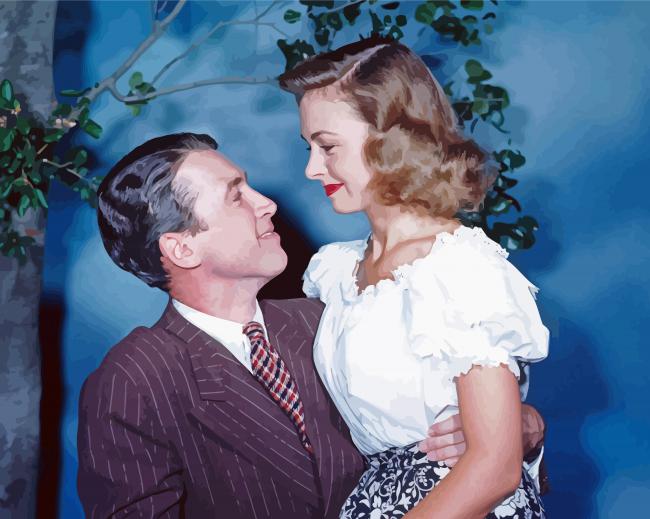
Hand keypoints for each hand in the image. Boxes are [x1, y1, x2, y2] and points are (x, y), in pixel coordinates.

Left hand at [418, 404, 545, 466]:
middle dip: (438, 444)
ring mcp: (486, 445)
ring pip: (462, 452)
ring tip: (430, 456)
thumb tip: (454, 382)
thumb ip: (473, 397)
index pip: (458, 422)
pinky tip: (446, 464)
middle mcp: (482, 431)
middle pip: (456, 439)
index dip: (442, 428)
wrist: (528, 424)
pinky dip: (458, 462)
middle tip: (423, 447)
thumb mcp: (489, 397)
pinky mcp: (491, 453)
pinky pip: (472, 460)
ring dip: (444, 455)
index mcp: (480, 415)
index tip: (429, 432)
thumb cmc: (504, 408)